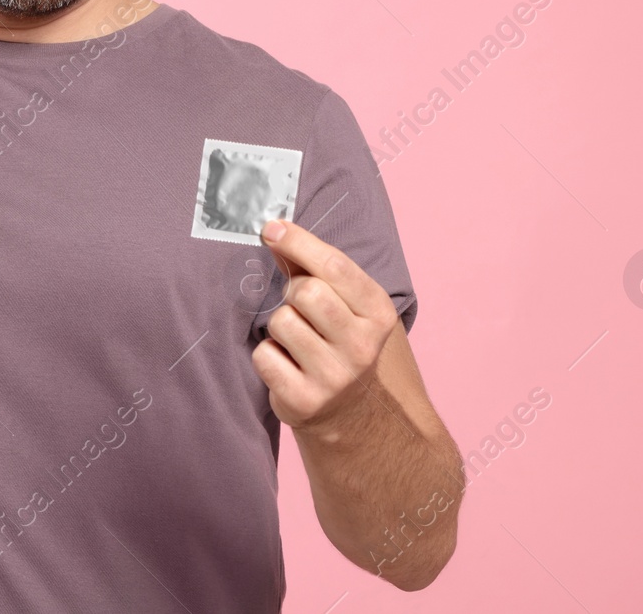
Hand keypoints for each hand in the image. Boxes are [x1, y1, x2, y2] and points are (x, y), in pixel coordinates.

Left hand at [251, 219, 400, 435]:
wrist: (353, 413)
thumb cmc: (339, 340)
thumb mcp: (344, 302)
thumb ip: (312, 266)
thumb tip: (274, 231)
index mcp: (378, 313)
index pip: (334, 266)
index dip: (298, 241)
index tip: (271, 228)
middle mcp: (362, 346)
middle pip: (305, 292)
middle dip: (292, 293)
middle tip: (299, 308)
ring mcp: (334, 376)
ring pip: (281, 322)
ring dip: (279, 326)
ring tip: (296, 340)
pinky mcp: (304, 400)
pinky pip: (264, 355)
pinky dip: (267, 355)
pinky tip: (286, 364)